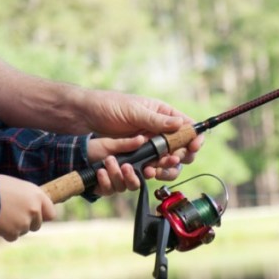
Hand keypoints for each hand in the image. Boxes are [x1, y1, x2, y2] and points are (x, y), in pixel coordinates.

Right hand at [0, 175, 55, 241]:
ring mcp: (25, 222)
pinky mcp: (14, 232)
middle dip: (27, 223)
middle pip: (36, 225)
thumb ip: (28, 197)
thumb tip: (30, 206)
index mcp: (37, 195)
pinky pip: (12, 237)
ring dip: (14, 227)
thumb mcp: (17, 186)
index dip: (42, 216)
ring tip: (2, 215)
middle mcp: (34, 209)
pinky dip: (5, 233)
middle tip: (13, 216)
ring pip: (23, 231)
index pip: (50, 213)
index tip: (35, 217)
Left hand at [75, 90, 204, 180]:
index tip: (194, 147)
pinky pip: (150, 169)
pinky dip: (150, 173)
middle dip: (180, 158)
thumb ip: (156, 120)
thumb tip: (181, 125)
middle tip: (170, 160)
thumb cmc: (108, 106)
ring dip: (166, 169)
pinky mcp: (137, 158)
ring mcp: (149, 146)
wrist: (83, 117)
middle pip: (182, 150)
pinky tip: (143, 171)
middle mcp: (159, 132)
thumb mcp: (133, 110)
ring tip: (155, 169)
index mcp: (162, 115)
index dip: (195, 139)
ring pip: (168, 164)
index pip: (188, 128)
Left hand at [87, 136, 145, 195]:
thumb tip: (141, 139)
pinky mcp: (103, 189)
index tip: (149, 170)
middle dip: (131, 176)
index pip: (146, 172)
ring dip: (115, 174)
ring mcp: (114, 184)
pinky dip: (105, 180)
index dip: (150, 173)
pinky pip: (108, 190)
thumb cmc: (95, 149)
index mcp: (130, 165)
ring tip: (108, 161)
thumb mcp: (110, 144)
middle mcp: (124, 177)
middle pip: (135, 184)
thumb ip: (126, 144)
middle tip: (125, 166)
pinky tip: (100, 171)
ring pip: (122, 187)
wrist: (76, 156)